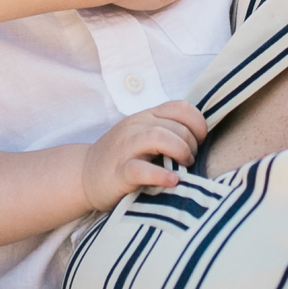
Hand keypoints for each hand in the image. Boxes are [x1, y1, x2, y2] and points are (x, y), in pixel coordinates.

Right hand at [82, 102, 206, 209]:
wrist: (84, 175)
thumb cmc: (123, 158)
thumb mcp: (144, 136)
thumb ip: (168, 131)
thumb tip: (203, 141)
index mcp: (146, 117)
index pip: (181, 107)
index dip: (198, 124)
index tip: (200, 143)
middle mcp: (136, 127)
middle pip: (174, 125)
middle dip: (191, 143)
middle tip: (190, 161)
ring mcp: (125, 148)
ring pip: (158, 137)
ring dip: (179, 151)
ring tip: (184, 167)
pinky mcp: (118, 173)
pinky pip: (140, 169)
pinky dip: (160, 174)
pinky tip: (172, 181)